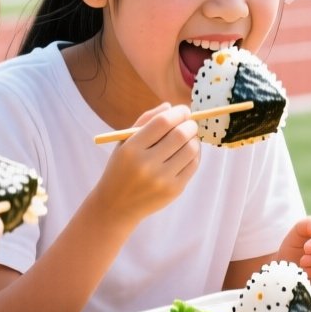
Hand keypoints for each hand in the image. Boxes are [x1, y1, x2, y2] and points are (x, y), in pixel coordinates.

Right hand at [97, 103, 199, 220]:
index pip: (163, 122)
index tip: (183, 110)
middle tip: (190, 123)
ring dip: (194, 139)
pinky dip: (195, 154)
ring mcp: (161, 180)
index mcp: (131, 149)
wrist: (116, 206)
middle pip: (180, 135)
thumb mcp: (125, 142)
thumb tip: (170, 106)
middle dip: (190, 124)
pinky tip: (187, 152)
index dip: (178, 113)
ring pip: (191, 149)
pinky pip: (193, 165)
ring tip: (188, 137)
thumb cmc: (121, 168)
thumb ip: (145, 121)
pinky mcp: (173, 190)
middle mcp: (146, 165)